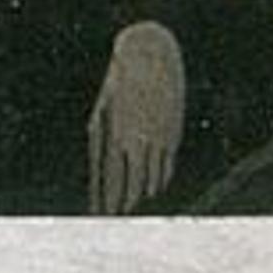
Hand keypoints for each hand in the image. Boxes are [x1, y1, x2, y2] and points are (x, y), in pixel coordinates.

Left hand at [86, 20, 187, 212]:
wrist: (150, 54)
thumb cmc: (119, 80)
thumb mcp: (102, 109)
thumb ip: (99, 138)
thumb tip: (99, 165)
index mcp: (116, 136)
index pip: (110, 179)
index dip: (106, 200)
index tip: (100, 215)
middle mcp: (138, 141)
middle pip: (131, 183)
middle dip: (123, 203)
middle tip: (117, 219)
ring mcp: (158, 137)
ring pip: (151, 177)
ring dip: (141, 194)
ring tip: (132, 208)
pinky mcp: (173, 131)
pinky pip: (167, 163)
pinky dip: (160, 178)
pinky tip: (154, 188)